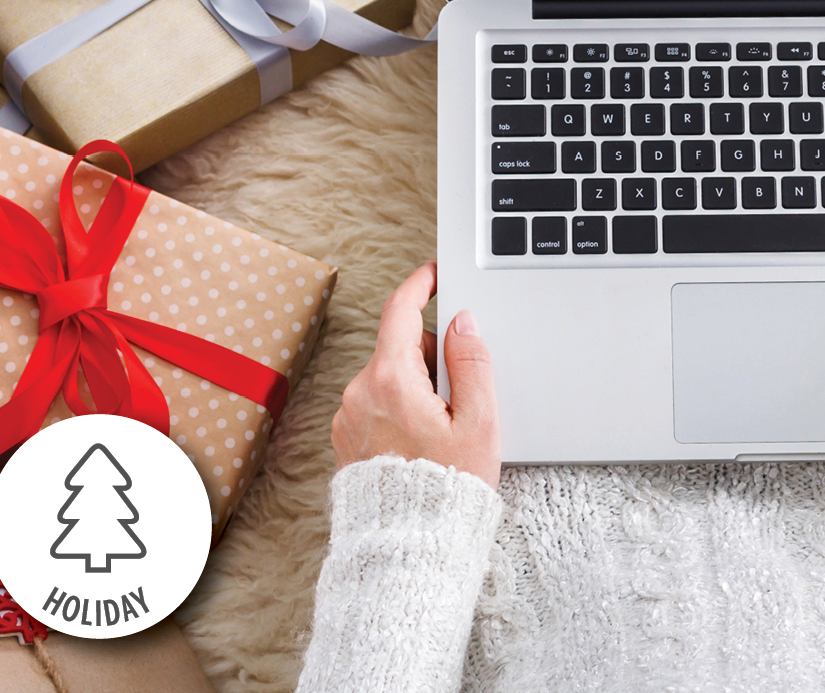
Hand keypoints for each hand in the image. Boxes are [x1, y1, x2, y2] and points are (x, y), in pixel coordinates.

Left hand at [331, 261, 500, 488]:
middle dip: (432, 356)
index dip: (421, 284)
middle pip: (400, 347)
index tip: (435, 273)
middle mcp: (359, 393)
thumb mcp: (478, 421)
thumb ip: (472, 362)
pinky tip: (422, 442)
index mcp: (390, 380)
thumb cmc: (447, 490)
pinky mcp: (345, 440)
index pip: (400, 311)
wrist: (409, 550)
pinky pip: (377, 404)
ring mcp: (348, 418)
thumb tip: (462, 322)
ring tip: (442, 430)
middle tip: (460, 397)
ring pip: (390, 376)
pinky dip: (401, 408)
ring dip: (418, 385)